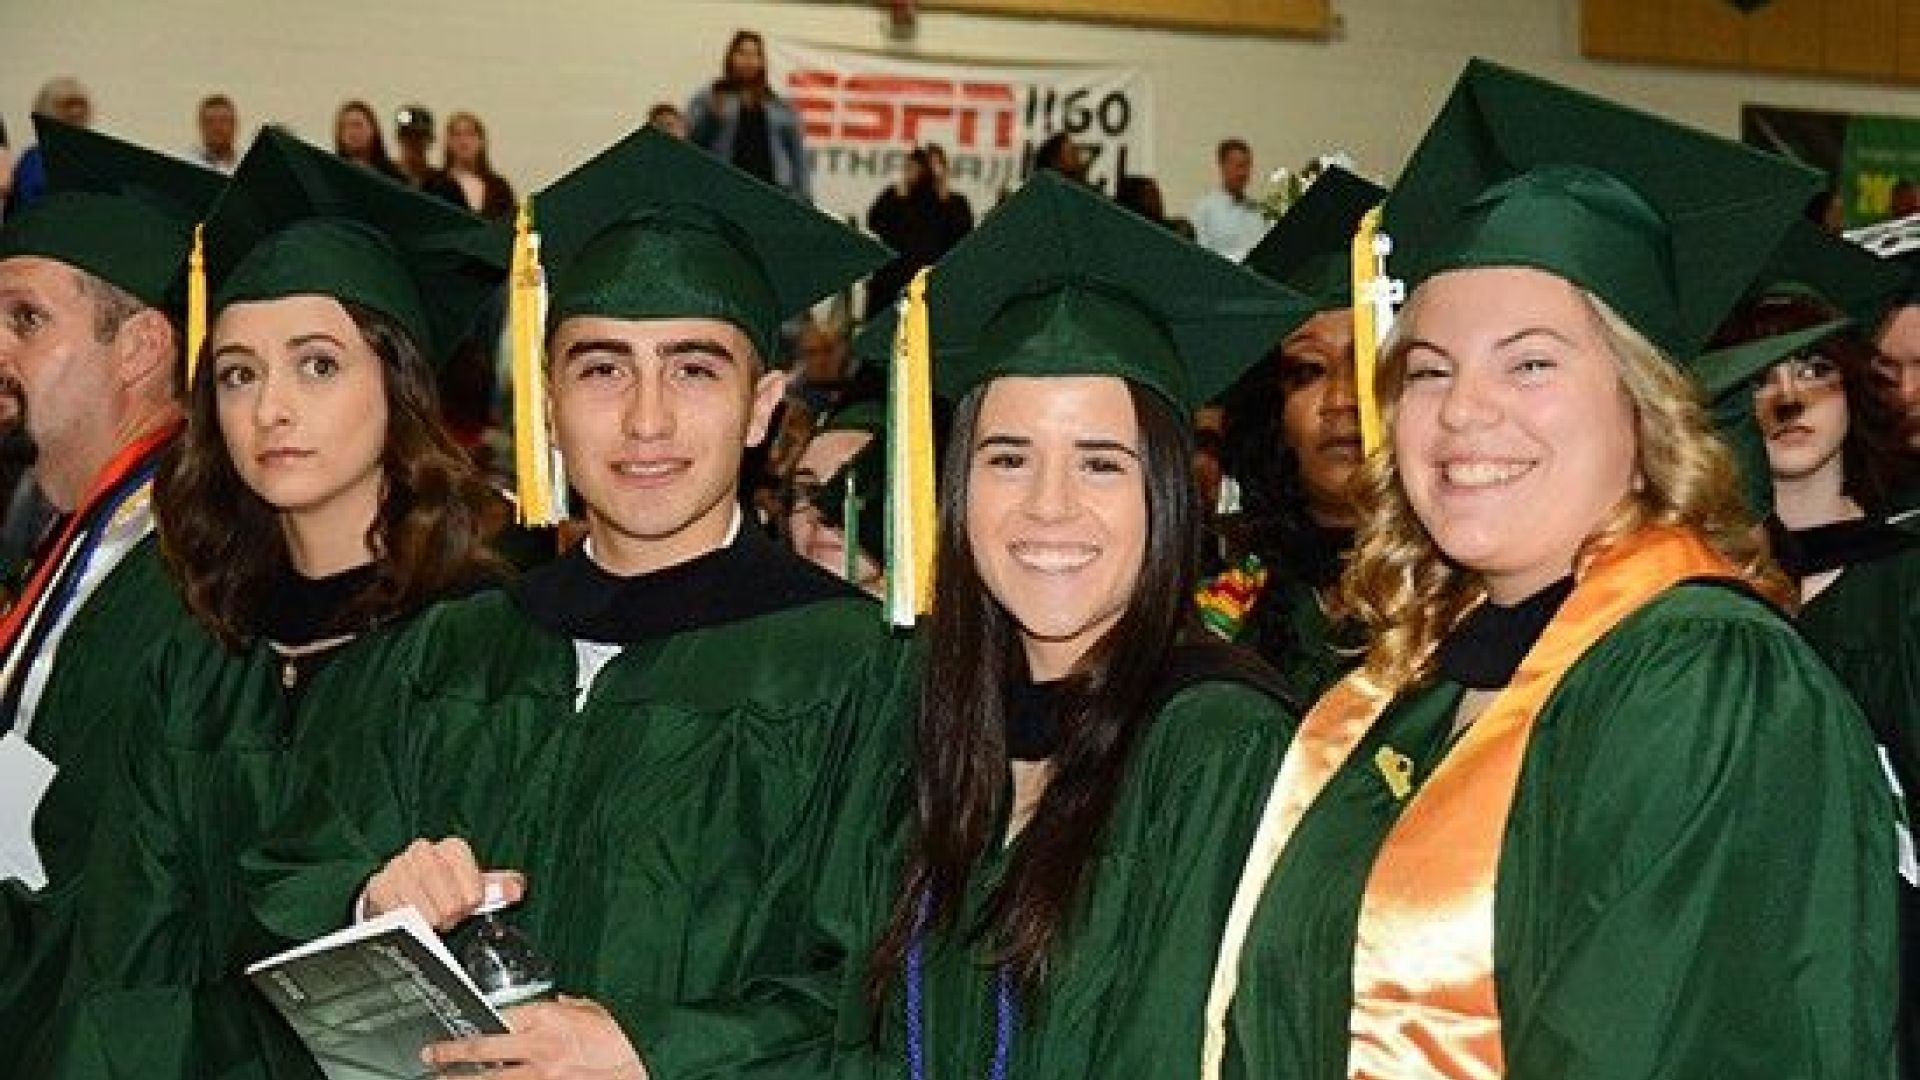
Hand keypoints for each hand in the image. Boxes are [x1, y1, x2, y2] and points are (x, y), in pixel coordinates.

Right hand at [363, 837, 523, 929]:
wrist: (395, 892)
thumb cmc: (439, 890)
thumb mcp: (470, 887)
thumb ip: (497, 888)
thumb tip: (516, 889)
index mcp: (453, 849)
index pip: (475, 890)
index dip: (470, 905)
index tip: (464, 907)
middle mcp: (425, 851)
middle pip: (450, 904)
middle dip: (449, 917)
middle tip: (444, 917)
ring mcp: (399, 867)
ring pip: (425, 913)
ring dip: (428, 923)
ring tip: (428, 918)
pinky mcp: (378, 886)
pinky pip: (400, 916)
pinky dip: (408, 924)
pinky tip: (409, 919)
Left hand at [425, 995, 647, 1078]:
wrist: (644, 1063)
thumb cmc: (623, 1037)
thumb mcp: (595, 1012)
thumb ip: (573, 1007)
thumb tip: (562, 1003)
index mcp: (548, 1019)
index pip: (499, 1015)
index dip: (475, 1019)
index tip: (459, 1022)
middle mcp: (538, 1047)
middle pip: (482, 1048)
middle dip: (452, 1054)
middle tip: (430, 1056)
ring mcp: (540, 1076)